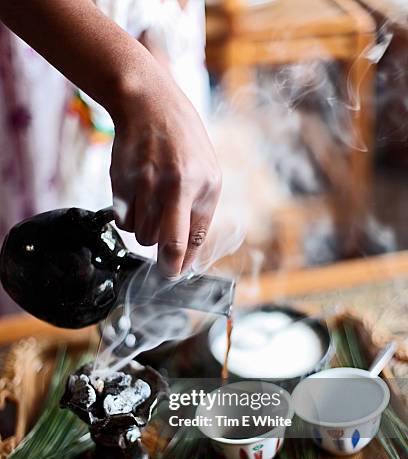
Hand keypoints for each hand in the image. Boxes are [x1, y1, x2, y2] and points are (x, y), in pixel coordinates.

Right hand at [109, 58, 221, 277]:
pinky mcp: (119, 182)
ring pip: (140, 235)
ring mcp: (142, 184)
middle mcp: (170, 186)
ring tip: (154, 205)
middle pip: (158, 244)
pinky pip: (123, 221)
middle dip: (162, 251)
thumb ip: (199, 217)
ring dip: (147, 230)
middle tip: (166, 236)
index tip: (172, 274)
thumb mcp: (209, 177)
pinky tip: (139, 196)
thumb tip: (185, 257)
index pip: (183, 243)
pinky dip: (130, 218)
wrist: (148, 103)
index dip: (176, 266)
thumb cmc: (184, 143)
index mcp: (198, 186)